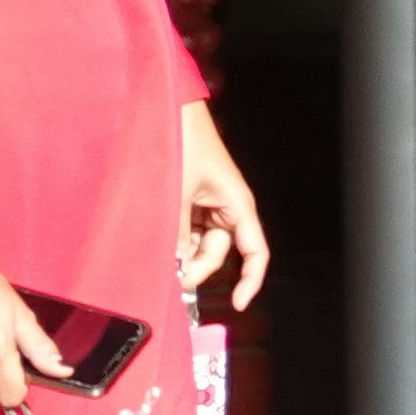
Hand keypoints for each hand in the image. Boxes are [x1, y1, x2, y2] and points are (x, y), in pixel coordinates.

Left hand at [179, 102, 269, 310]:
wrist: (167, 110)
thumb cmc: (182, 143)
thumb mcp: (178, 194)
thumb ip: (179, 235)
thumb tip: (178, 270)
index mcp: (237, 205)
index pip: (256, 252)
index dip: (250, 281)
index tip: (235, 304)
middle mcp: (227, 208)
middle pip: (219, 253)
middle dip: (197, 267)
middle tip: (172, 278)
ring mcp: (207, 204)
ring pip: (200, 244)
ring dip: (182, 253)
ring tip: (160, 257)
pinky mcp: (190, 200)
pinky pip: (187, 230)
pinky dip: (175, 240)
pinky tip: (159, 243)